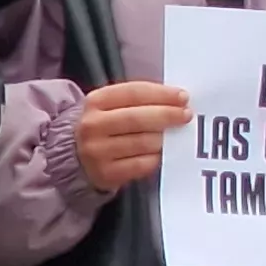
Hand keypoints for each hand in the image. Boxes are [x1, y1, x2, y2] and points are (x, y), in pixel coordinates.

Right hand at [75, 79, 190, 193]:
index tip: (183, 96)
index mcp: (95, 101)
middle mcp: (92, 125)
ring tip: (174, 135)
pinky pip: (142, 164)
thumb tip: (178, 99)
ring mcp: (97, 150)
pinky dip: (157, 158)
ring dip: (165, 139)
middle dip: (167, 115)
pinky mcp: (106, 173)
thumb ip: (141, 99)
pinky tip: (161, 153)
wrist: (79, 156)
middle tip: (186, 115)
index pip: (133, 92)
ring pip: (143, 142)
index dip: (161, 94)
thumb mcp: (114, 106)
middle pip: (138, 118)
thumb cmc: (108, 125)